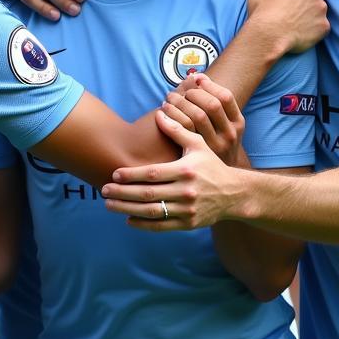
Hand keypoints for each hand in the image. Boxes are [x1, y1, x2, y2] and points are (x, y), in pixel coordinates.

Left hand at [102, 110, 249, 230]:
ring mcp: (187, 210)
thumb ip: (177, 130)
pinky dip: (143, 224)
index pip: (152, 174)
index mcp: (185, 170)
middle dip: (123, 193)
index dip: (131, 175)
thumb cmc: (212, 166)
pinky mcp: (188, 224)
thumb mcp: (198, 145)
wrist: (234, 193)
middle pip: (148, 194)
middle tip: (104, 190)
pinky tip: (128, 219)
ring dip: (127, 209)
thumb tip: (159, 113)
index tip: (114, 174)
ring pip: (151, 212)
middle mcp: (186, 191)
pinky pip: (161, 226)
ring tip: (110, 205)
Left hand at [161, 73, 244, 165]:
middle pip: (211, 104)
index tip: (195, 79)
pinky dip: (170, 118)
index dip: (209, 84)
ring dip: (179, 103)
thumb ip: (215, 105)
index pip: (225, 96)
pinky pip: (182, 132)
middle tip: (177, 92)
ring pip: (196, 116)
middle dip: (192, 93)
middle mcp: (229, 135)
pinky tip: (162, 115)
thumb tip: (195, 75)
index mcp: (238, 124)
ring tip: (167, 100)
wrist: (223, 184)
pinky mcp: (199, 155)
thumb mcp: (226, 128)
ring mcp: (215, 147)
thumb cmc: (219, 146)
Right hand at [247, 0, 328, 56]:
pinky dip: (312, 28)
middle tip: (287, 8)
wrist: (268, 35)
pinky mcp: (324, 26)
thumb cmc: (262, 7)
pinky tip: (299, 32)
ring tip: (293, 22)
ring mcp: (321, 8)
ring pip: (317, 8)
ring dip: (308, 12)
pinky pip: (320, 25)